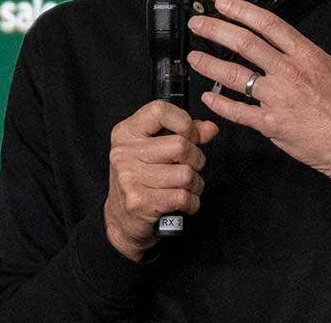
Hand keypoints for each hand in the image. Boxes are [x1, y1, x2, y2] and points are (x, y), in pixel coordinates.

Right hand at [103, 100, 218, 261]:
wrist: (120, 219)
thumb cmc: (141, 179)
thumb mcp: (156, 149)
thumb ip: (184, 134)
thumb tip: (210, 128)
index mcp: (127, 132)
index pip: (160, 111)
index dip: (184, 122)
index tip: (189, 135)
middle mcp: (124, 152)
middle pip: (180, 146)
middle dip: (196, 158)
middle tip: (191, 166)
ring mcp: (130, 177)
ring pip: (186, 174)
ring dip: (195, 183)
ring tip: (187, 186)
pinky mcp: (140, 202)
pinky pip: (183, 197)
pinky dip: (192, 202)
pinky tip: (185, 202)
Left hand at [189, 0, 330, 193]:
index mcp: (308, 55)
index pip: (269, 25)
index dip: (242, 11)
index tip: (223, 5)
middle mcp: (289, 72)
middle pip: (245, 44)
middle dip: (216, 30)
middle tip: (196, 23)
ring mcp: (277, 98)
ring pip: (236, 76)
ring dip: (210, 64)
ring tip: (193, 57)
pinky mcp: (271, 124)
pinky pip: (239, 112)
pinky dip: (220, 104)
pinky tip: (207, 97)